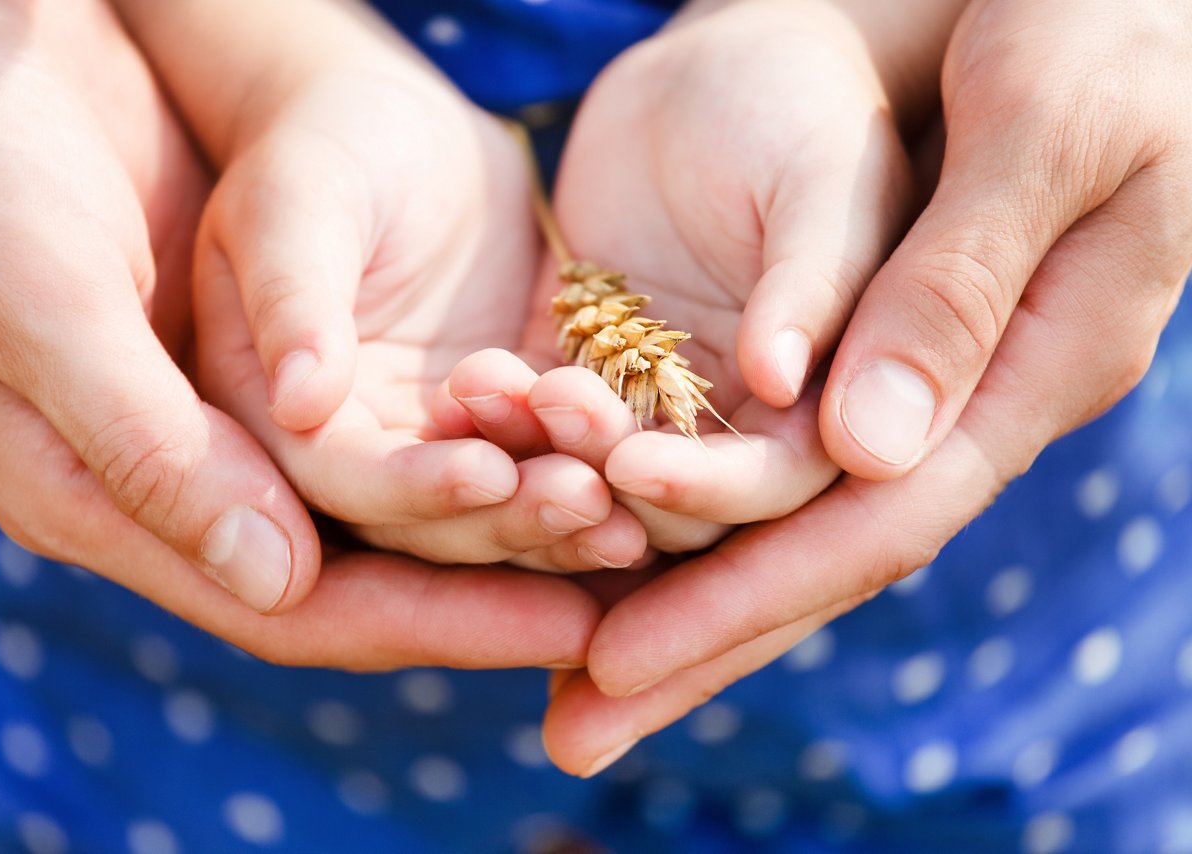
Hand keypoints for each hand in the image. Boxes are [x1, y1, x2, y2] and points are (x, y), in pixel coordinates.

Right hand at [0, 0, 601, 670]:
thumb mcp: (45, 296)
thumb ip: (146, 441)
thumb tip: (272, 578)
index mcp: (115, 494)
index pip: (294, 602)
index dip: (428, 621)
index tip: (555, 626)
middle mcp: (192, 472)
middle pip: (368, 562)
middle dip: (494, 569)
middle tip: (619, 561)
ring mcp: (244, 412)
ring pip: (402, 492)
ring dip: (513, 503)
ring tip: (629, 504)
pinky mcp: (292, 349)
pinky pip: (410, 407)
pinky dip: (500, 422)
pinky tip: (583, 423)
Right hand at [116, 0, 647, 571]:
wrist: (396, 125)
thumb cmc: (323, 140)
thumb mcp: (293, 199)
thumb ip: (288, 296)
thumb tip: (298, 402)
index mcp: (260, 417)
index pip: (331, 487)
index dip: (410, 493)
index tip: (490, 477)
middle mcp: (339, 457)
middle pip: (415, 530)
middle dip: (503, 525)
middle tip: (589, 507)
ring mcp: (417, 450)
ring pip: (484, 516)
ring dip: (555, 523)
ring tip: (633, 517)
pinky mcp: (486, 432)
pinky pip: (537, 472)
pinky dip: (586, 481)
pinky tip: (647, 490)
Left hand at [541, 0, 1191, 774]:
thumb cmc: (1087, 20)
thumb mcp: (1047, 125)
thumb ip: (960, 283)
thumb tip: (870, 452)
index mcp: (1022, 372)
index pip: (873, 522)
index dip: (747, 599)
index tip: (623, 666)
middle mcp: (946, 401)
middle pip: (805, 549)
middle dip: (689, 640)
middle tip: (570, 725)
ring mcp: (883, 374)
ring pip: (758, 507)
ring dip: (654, 584)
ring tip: (554, 667)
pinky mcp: (820, 335)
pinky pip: (730, 426)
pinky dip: (649, 485)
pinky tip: (565, 523)